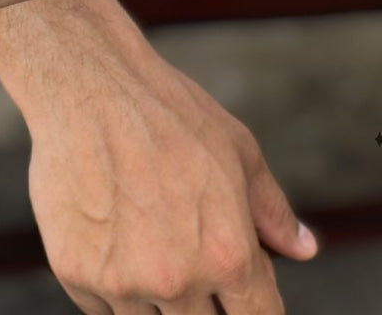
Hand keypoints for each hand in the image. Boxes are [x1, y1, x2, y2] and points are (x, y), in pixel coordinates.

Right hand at [0, 0, 317, 314]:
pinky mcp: (76, 275)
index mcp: (228, 253)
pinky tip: (117, 236)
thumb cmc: (170, 113)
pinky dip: (116, 287)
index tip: (248, 300)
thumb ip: (273, 211)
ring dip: (159, 296)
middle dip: (209, 303)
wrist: (92, 88)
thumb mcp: (240, 152)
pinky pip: (105, 308)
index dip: (258, 310)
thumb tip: (305, 249)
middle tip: (194, 255)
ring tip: (151, 236)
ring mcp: (122, 283)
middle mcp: (177, 280)